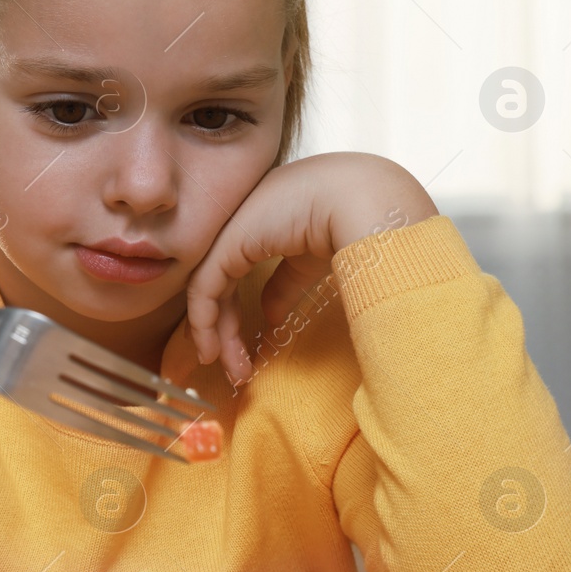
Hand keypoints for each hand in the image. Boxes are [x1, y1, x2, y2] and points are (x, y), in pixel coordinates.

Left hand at [180, 153, 437, 385]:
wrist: (365, 202)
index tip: (241, 348)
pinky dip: (205, 323)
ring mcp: (231, 228)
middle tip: (234, 367)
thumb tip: (271, 316)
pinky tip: (214, 350)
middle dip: (224, 329)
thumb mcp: (311, 260)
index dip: (232, 311)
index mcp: (263, 217)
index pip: (234, 269)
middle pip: (219, 282)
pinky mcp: (227, 242)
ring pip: (208, 289)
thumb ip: (285, 284)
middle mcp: (241, 218)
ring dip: (215, 334)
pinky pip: (205, 289)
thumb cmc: (354, 221)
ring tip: (231, 369)